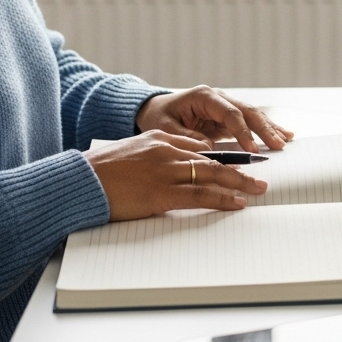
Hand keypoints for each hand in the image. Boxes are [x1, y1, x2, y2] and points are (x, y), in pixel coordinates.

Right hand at [84, 130, 268, 220]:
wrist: (80, 181)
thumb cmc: (100, 172)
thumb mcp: (131, 154)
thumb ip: (155, 157)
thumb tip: (171, 171)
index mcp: (160, 138)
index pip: (199, 147)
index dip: (222, 157)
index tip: (240, 163)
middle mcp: (167, 150)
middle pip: (212, 159)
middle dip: (239, 168)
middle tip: (260, 175)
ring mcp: (166, 170)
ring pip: (211, 176)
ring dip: (238, 184)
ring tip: (257, 189)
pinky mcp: (161, 192)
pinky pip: (199, 196)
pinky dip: (222, 199)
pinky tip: (237, 203)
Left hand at [134, 85, 292, 151]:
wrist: (156, 109)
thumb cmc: (159, 118)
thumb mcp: (165, 128)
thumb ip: (187, 138)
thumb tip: (209, 149)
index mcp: (204, 96)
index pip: (229, 113)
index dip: (242, 130)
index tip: (251, 148)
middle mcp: (219, 97)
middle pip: (247, 111)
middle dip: (264, 128)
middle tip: (278, 145)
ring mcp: (226, 105)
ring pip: (253, 115)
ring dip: (269, 128)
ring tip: (286, 140)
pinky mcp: (228, 117)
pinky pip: (250, 122)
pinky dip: (266, 128)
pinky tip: (283, 134)